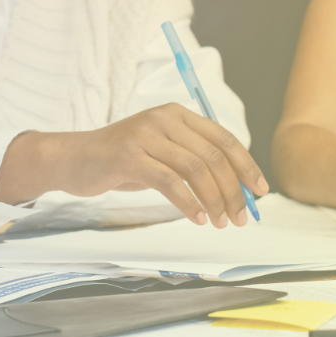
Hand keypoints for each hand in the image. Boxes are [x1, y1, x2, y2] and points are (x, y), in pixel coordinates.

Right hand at [0, 103, 267, 228]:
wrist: (75, 159)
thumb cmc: (123, 160)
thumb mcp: (162, 152)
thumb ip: (193, 161)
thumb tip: (237, 189)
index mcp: (177, 114)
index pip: (223, 139)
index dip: (246, 166)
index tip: (260, 192)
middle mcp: (164, 118)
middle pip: (213, 156)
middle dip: (233, 190)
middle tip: (240, 217)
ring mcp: (145, 135)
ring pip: (195, 169)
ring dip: (214, 200)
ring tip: (220, 222)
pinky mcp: (129, 156)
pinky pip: (170, 182)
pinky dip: (189, 203)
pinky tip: (197, 218)